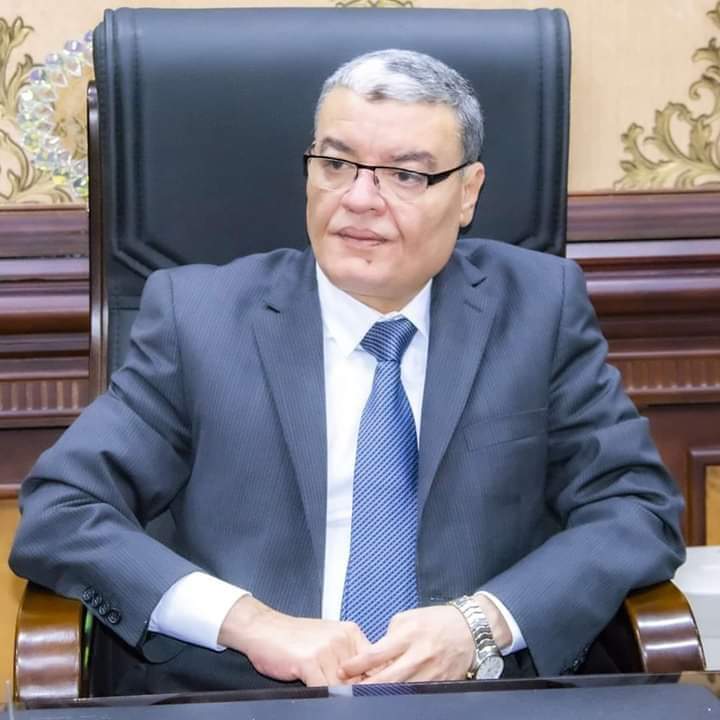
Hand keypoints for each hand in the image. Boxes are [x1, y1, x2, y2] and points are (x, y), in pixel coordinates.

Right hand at [218, 596, 370, 685]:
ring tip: (326, 690)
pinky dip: (322, 695)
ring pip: (343, 687)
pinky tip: (314, 691)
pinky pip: (324, 690)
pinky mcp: (310, 661)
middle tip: (349, 697)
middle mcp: (342, 638)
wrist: (262, 628)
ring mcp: (326, 649)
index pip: (375, 663)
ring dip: (337, 695)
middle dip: (355, 692)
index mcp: (350, 632)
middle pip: (360, 679)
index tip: (372, 694)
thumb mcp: (327, 641)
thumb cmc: (293, 638)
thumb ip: (347, 657)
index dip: (374, 683)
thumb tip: (366, 682)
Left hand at [338, 605, 474, 683]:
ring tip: (365, 694)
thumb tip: (373, 655)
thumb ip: (390, 636)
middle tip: (348, 689)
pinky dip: (401, 695)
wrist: (470, 629)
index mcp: (408, 635)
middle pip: (386, 679)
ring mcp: (429, 673)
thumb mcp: (409, 618)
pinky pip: (416, 694)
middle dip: (364, 686)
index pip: (376, 654)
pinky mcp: (439, 685)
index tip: (343, 670)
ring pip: (400, 691)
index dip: (357, 665)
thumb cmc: (436, 621)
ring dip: (381, 693)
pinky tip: (390, 695)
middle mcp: (418, 655)